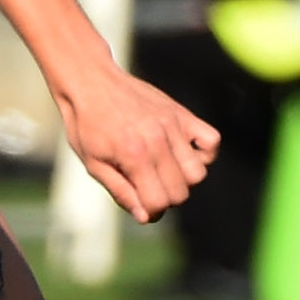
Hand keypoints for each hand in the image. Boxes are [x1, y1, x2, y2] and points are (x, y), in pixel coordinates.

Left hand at [52, 62, 218, 222]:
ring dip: (183, 179)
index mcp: (133, 156)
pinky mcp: (181, 113)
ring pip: (198, 172)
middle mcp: (157, 140)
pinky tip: (183, 152)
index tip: (140, 204)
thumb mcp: (93, 164)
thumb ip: (121, 192)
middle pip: (181, 191)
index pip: (159, 202)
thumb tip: (145, 217)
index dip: (149, 211)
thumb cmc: (86, 125)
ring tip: (163, 169)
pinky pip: (212, 140)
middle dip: (165, 198)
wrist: (90, 82)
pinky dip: (204, 153)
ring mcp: (173, 125)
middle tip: (147, 185)